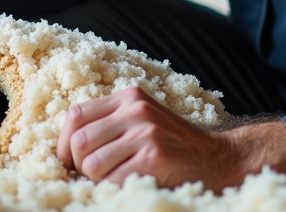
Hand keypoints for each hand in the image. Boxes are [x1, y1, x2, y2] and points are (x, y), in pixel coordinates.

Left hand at [56, 87, 285, 194]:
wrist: (220, 158)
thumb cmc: (174, 147)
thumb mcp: (143, 121)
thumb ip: (111, 124)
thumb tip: (67, 148)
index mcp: (129, 97)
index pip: (75, 115)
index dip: (65, 143)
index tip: (71, 162)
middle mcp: (135, 108)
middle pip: (78, 141)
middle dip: (79, 166)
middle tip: (97, 177)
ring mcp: (145, 131)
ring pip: (90, 163)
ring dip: (98, 181)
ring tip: (118, 180)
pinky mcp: (154, 156)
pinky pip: (112, 180)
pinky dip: (115, 189)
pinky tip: (134, 185)